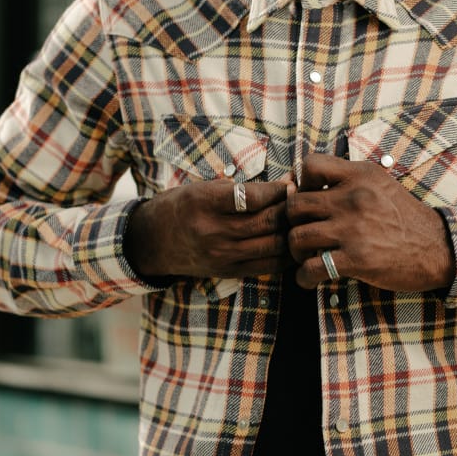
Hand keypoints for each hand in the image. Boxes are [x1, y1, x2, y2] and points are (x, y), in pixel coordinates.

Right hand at [124, 178, 291, 280]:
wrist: (152, 242)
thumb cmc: (181, 207)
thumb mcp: (202, 188)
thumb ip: (240, 189)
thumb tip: (284, 185)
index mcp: (204, 203)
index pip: (252, 196)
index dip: (278, 189)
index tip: (291, 184)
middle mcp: (212, 231)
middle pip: (267, 221)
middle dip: (291, 209)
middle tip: (304, 201)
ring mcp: (222, 255)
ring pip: (273, 244)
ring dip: (293, 231)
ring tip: (302, 220)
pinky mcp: (229, 272)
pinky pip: (269, 265)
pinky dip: (287, 254)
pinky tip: (295, 242)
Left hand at [283, 153, 455, 292]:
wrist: (439, 249)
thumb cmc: (407, 219)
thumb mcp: (382, 185)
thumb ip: (349, 181)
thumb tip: (303, 183)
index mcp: (361, 175)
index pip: (310, 165)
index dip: (301, 183)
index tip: (310, 199)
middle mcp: (355, 198)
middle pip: (295, 205)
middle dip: (292, 222)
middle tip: (303, 233)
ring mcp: (354, 229)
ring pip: (297, 238)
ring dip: (296, 251)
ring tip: (307, 257)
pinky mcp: (356, 259)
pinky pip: (310, 268)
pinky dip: (304, 277)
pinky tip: (311, 278)